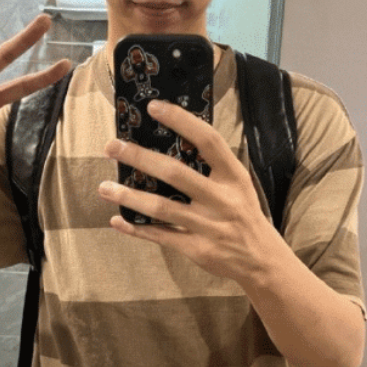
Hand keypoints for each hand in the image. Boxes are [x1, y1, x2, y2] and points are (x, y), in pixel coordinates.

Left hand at [99, 100, 277, 282]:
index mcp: (234, 176)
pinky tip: (117, 220)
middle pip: (175, 174)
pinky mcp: (197, 249)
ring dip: (129, 196)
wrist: (262, 259)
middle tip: (112, 147)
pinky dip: (137, 229)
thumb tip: (175, 138)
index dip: (181, 121)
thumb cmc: (244, 212)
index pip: (208, 141)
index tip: (154, 107)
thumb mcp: (239, 184)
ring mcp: (208, 226)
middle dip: (140, 158)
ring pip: (162, 208)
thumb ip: (213, 165)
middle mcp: (221, 199)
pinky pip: (161, 236)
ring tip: (104, 187)